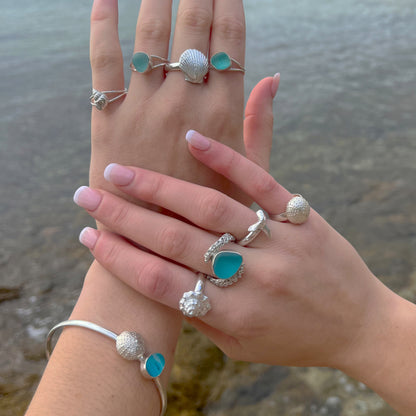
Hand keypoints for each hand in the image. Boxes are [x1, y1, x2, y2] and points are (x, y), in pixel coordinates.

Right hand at [73, 132, 398, 371]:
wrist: (359, 324)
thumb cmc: (295, 339)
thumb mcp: (242, 346)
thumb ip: (200, 317)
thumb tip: (158, 286)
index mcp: (233, 313)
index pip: (160, 282)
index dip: (118, 259)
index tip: (87, 237)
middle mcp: (251, 275)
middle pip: (175, 240)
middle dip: (124, 217)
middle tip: (86, 195)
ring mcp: (277, 240)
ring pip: (209, 207)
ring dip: (159, 187)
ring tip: (120, 171)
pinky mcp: (299, 214)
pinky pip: (260, 180)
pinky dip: (226, 158)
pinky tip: (191, 139)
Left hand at [88, 0, 276, 201]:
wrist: (155, 242)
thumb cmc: (207, 213)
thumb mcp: (249, 174)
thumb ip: (261, 124)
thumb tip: (276, 78)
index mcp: (224, 112)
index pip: (231, 39)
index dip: (230, 3)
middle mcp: (186, 101)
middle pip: (194, 26)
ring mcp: (145, 106)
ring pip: (151, 32)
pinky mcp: (109, 117)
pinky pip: (103, 58)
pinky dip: (102, 22)